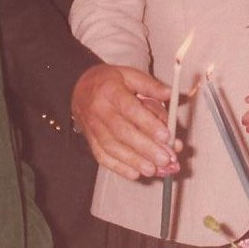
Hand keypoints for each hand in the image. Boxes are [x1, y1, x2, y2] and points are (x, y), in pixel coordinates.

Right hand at [71, 64, 179, 180]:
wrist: (79, 88)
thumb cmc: (109, 82)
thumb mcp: (129, 74)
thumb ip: (150, 85)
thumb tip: (169, 94)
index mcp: (110, 91)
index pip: (130, 108)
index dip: (148, 123)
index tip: (166, 135)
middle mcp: (99, 110)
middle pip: (122, 132)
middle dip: (145, 147)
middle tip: (165, 158)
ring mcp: (93, 127)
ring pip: (112, 147)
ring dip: (134, 161)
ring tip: (154, 169)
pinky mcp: (90, 140)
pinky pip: (102, 156)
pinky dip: (119, 167)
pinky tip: (135, 173)